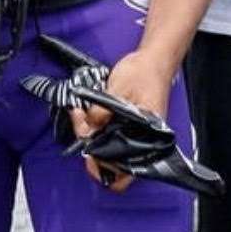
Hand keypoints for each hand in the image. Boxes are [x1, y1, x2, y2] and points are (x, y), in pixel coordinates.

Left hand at [69, 47, 173, 193]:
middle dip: (90, 144)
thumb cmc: (144, 75)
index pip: (125, 170)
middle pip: (110, 158)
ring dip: (88, 133)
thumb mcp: (120, 90)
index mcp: (146, 140)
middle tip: (79, 121)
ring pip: (104, 144)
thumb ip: (104, 110)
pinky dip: (92, 125)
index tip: (87, 156)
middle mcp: (138, 141)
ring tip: (79, 114)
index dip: (104, 168)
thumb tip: (89, 126)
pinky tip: (84, 113)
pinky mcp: (122, 123)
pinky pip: (104, 131)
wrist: (151, 61)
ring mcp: (129, 133)